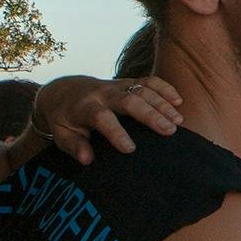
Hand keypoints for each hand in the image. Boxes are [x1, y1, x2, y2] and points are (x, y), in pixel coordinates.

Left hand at [33, 74, 181, 162]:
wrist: (63, 90)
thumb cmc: (64, 119)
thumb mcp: (61, 134)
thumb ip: (73, 146)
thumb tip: (87, 160)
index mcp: (84, 107)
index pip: (102, 118)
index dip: (116, 132)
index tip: (130, 149)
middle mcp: (102, 93)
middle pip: (128, 100)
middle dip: (150, 114)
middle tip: (169, 131)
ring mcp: (116, 85)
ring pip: (141, 89)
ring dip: (162, 103)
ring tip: (178, 121)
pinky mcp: (126, 82)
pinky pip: (147, 80)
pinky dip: (164, 88)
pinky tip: (179, 101)